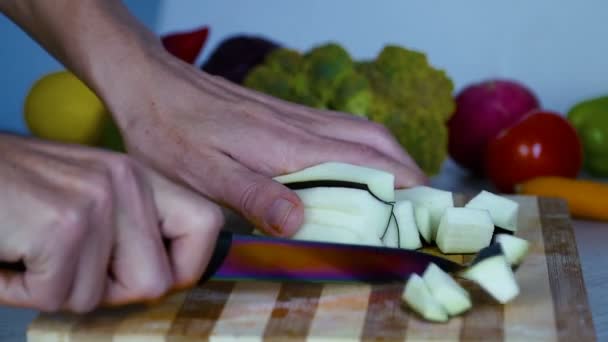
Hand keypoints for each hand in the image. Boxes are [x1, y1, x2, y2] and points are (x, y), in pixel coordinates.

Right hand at [0, 134, 223, 311]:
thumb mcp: (85, 198)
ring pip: (98, 298)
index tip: (141, 275)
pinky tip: (7, 253)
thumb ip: (130, 231)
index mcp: (139, 176)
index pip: (207, 226)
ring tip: (28, 249)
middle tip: (64, 265)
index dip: (184, 268)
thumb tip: (167, 280)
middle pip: (157, 282)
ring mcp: (96, 202)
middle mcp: (126, 181)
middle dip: (106, 292)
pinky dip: (18, 289)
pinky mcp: (61, 226)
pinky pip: (54, 296)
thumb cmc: (12, 192)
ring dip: (54, 289)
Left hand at [109, 53, 426, 237]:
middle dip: (408, 172)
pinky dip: (366, 145)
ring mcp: (295, 115)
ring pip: (363, 129)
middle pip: (376, 141)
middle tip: (420, 205)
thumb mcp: (203, 173)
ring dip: (391, 157)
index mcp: (288, 144)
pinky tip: (358, 161)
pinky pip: (341, 125)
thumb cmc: (170, 131)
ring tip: (401, 188)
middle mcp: (301, 125)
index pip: (364, 162)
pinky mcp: (284, 112)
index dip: (400, 186)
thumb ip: (254, 195)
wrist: (151, 83)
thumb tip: (301, 221)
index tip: (423, 211)